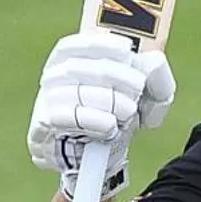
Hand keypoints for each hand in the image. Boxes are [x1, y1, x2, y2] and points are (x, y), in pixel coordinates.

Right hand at [26, 33, 175, 200]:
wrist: (106, 158)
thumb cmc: (124, 115)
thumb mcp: (150, 96)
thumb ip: (158, 77)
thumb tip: (155, 60)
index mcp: (70, 61)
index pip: (75, 45)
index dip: (100, 43)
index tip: (127, 49)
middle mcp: (52, 77)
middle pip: (79, 67)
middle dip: (114, 75)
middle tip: (138, 88)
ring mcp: (45, 102)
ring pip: (73, 92)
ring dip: (107, 101)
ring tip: (128, 112)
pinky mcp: (41, 128)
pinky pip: (64, 118)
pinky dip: (91, 120)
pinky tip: (110, 126)